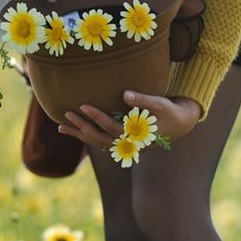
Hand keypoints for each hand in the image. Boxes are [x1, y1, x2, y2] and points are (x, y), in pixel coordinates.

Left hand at [58, 91, 201, 150]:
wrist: (179, 124)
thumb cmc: (169, 111)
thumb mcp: (159, 103)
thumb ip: (142, 100)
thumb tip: (124, 94)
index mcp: (136, 135)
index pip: (112, 127)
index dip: (97, 117)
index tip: (83, 106)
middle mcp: (128, 144)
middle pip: (99, 138)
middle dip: (82, 127)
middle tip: (66, 114)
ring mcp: (124, 147)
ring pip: (97, 143)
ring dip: (79, 135)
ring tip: (60, 127)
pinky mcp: (122, 144)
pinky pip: (100, 142)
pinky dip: (86, 137)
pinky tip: (75, 130)